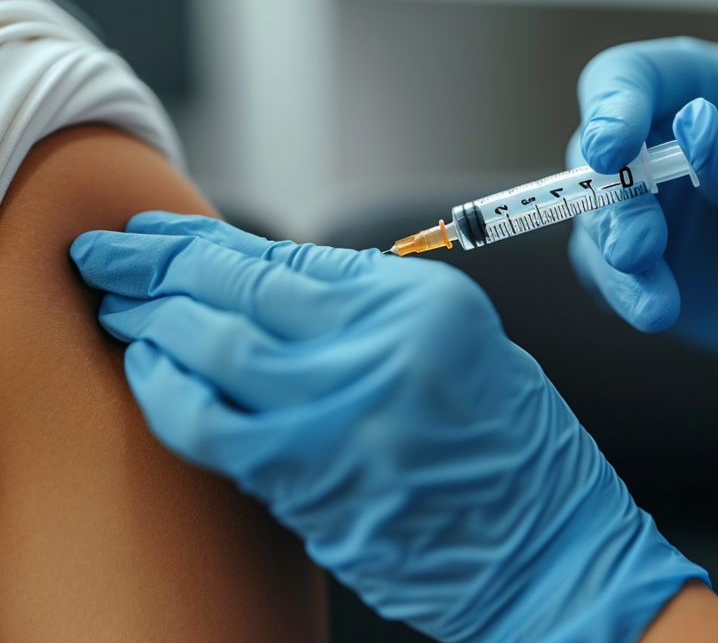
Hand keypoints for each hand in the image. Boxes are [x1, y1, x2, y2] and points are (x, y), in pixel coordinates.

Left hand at [71, 212, 705, 641]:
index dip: (205, 243)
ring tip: (116, 307)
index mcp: (423, 308)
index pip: (287, 260)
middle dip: (157, 269)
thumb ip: (363, 309)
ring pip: (213, 354)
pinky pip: (214, 430)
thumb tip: (266, 285)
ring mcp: (342, 421)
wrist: (545, 548)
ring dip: (151, 326)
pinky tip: (150, 373)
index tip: (157, 231)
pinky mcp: (314, 486)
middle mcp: (379, 353)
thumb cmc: (513, 447)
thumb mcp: (456, 343)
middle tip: (109, 255)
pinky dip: (170, 396)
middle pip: (239, 295)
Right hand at [568, 37, 717, 379]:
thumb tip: (695, 124)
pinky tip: (657, 309)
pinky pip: (600, 270)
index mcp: (693, 90)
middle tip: (641, 250)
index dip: (608, 108)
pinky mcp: (618, 254)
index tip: (611, 151)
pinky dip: (623, 293)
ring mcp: (630, 201)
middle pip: (592, 157)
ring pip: (592, 220)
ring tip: (658, 305)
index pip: (626, 77)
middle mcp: (650, 141)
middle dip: (614, 208)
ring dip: (616, 260)